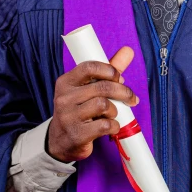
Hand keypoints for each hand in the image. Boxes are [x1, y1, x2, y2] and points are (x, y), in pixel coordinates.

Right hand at [47, 47, 138, 162]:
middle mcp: (64, 97)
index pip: (89, 67)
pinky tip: (111, 127)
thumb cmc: (78, 110)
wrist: (60, 141)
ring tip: (112, 114)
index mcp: (66, 82)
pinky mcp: (77, 134)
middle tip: (130, 98)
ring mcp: (69, 117)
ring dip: (115, 111)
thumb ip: (107, 71)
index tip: (119, 78)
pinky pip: (104, 126)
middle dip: (123, 92)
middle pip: (102, 87)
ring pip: (104, 105)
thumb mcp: (87, 89)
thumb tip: (128, 50)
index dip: (109, 70)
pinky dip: (114, 126)